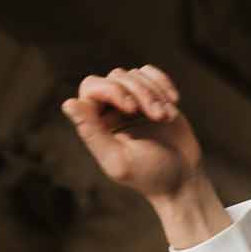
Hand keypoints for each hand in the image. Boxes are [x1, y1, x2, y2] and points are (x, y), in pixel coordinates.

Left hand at [61, 65, 203, 204]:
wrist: (183, 178)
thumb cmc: (150, 174)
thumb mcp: (118, 158)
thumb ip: (91, 133)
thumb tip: (67, 104)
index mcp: (96, 126)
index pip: (90, 88)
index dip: (110, 90)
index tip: (131, 109)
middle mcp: (110, 111)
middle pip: (115, 77)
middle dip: (139, 92)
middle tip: (157, 116)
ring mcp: (131, 101)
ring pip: (135, 74)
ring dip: (154, 93)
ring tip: (166, 117)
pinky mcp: (151, 95)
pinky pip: (150, 73)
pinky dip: (162, 84)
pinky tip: (174, 102)